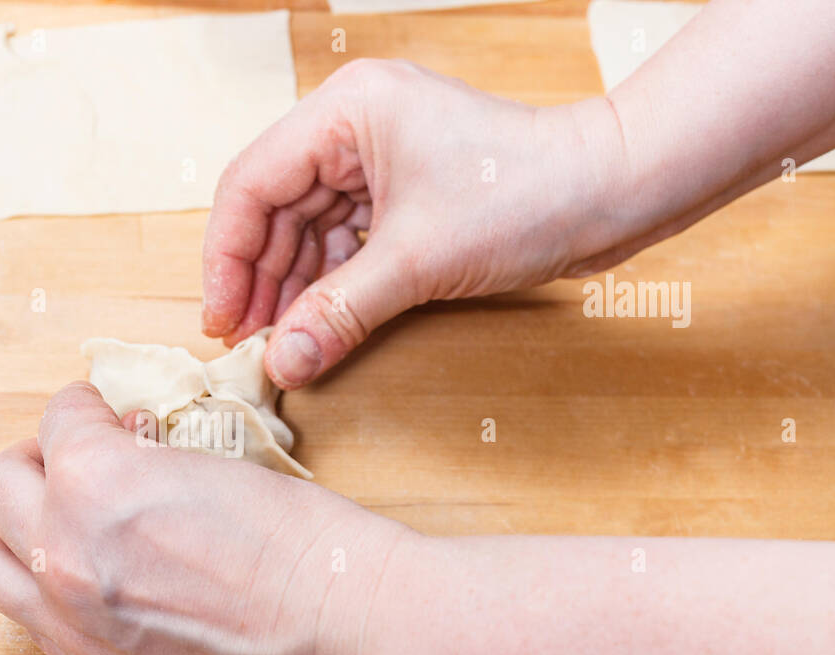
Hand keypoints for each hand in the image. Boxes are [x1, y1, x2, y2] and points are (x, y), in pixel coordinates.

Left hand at [0, 382, 429, 654]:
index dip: (90, 409)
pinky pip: (35, 624)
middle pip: (0, 484)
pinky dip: (49, 594)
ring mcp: (72, 624)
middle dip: (41, 463)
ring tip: (75, 528)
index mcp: (96, 483)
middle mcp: (64, 553)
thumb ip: (150, 466)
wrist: (357, 646)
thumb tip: (135, 462)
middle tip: (85, 464)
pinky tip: (100, 583)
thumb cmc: (313, 551)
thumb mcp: (222, 467)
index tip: (111, 417)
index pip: (58, 419)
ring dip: (23, 532)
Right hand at [202, 58, 625, 387]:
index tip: (222, 319)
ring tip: (281, 342)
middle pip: (272, 207)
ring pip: (304, 226)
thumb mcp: (417, 262)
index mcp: (345, 111)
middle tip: (249, 343)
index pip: (251, 183)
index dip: (227, 258)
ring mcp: (376, 156)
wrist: (612, 191)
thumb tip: (282, 364)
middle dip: (259, 278)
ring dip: (292, 286)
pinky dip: (328, 281)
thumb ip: (339, 313)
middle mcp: (351, 124)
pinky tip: (316, 322)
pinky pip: (342, 237)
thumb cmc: (529, 196)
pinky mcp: (400, 188)